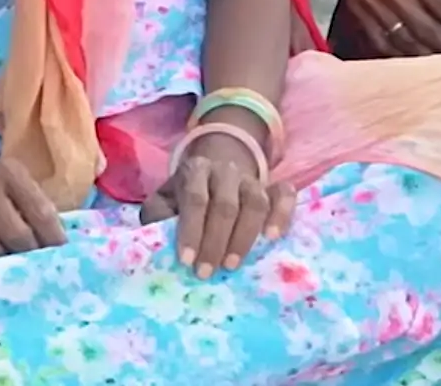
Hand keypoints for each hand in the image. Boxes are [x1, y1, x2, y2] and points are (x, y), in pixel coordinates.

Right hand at [0, 155, 68, 265]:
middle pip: (17, 236)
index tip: (60, 260)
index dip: (54, 242)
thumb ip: (36, 207)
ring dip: (1, 268)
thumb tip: (61, 247)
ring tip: (11, 278)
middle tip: (36, 274)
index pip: (42, 214)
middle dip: (29, 260)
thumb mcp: (15, 182)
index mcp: (10, 174)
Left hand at [139, 125, 292, 276]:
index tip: (186, 261)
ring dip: (244, 236)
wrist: (216, 169)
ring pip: (255, 202)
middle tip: (207, 271)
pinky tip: (273, 237)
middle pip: (225, 205)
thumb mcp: (166, 200)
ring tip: (233, 265)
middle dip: (215, 241)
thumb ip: (159, 216)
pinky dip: (282, 214)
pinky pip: (284, 195)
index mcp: (195, 171)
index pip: (195, 199)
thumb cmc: (187, 196)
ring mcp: (252, 179)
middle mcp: (225, 171)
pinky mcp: (274, 187)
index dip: (191, 230)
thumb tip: (155, 242)